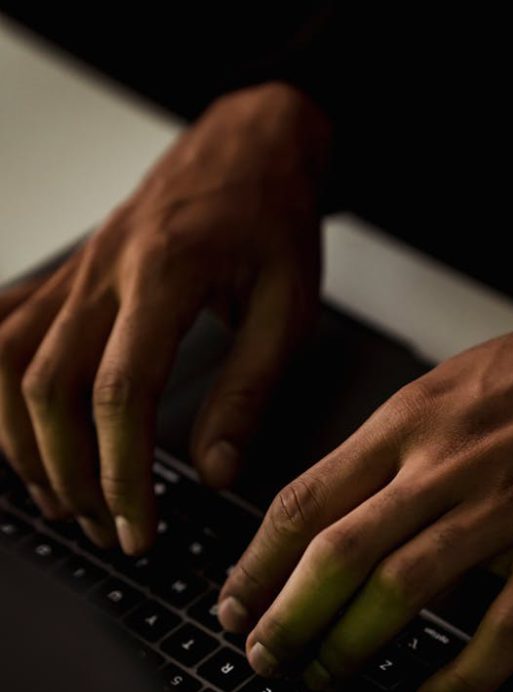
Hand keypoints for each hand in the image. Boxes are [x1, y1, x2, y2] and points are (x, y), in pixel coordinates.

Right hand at [0, 82, 329, 551]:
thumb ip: (249, 393)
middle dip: (71, 473)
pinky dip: (2, 394)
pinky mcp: (65, 276)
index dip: (121, 473)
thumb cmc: (272, 220)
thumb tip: (216, 472)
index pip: (119, 393)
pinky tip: (22, 435)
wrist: (248, 146)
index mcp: (164, 274)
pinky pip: (3, 335)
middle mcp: (103, 271)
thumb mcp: (288, 310)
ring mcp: (75, 271)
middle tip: (105, 526)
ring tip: (63, 498)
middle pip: (48, 389)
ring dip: (26, 443)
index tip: (138, 527)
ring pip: (10, 365)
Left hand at [218, 283, 512, 691]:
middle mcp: (447, 463)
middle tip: (263, 659)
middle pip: (338, 553)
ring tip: (322, 681)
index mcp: (411, 418)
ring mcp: (507, 507)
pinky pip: (502, 631)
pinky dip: (458, 679)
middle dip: (287, 617)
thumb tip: (337, 507)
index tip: (234, 602)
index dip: (257, 563)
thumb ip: (395, 445)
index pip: (306, 500)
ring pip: (403, 591)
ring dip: (350, 647)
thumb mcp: (455, 382)